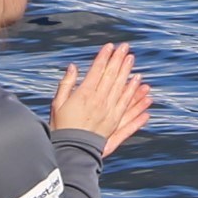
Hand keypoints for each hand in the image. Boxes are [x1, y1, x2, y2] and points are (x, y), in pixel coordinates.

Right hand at [49, 43, 152, 157]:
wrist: (71, 150)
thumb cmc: (61, 127)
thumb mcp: (57, 104)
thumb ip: (66, 84)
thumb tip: (73, 67)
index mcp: (84, 94)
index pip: (97, 70)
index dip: (104, 57)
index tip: (109, 46)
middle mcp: (99, 100)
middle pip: (111, 75)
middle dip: (118, 59)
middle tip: (125, 47)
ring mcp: (109, 111)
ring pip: (121, 87)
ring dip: (127, 72)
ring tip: (132, 59)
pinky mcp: (115, 121)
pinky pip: (126, 104)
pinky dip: (133, 93)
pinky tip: (139, 84)